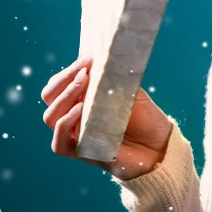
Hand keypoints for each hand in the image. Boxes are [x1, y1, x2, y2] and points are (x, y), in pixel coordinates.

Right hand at [41, 55, 173, 180]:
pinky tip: (78, 110)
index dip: (68, 71)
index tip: (87, 58)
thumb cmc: (145, 117)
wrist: (161, 145)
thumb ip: (113, 77)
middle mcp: (74, 117)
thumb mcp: (129, 90)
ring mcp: (76, 135)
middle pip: (50, 97)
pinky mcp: (83, 153)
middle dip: (64, 80)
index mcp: (82, 99)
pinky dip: (64, 125)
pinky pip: (59, 143)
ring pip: (51, 117)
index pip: (59, 84)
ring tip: (83, 84)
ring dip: (64, 97)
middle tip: (84, 71)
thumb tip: (102, 58)